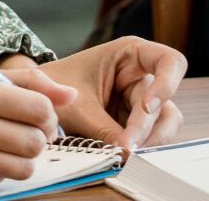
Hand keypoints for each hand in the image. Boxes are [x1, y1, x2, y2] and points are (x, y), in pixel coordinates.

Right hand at [0, 68, 76, 191]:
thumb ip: (25, 84)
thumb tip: (70, 95)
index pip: (38, 108)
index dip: (48, 116)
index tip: (39, 118)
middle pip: (36, 140)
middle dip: (38, 139)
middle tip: (23, 134)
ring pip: (24, 165)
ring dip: (21, 159)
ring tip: (3, 148)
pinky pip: (1, 180)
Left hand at [29, 38, 185, 151]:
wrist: (38, 96)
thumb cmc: (56, 86)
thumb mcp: (78, 105)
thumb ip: (104, 128)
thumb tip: (129, 154)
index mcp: (130, 54)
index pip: (170, 62)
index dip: (168, 84)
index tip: (147, 108)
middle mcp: (141, 75)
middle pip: (164, 103)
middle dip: (146, 127)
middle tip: (127, 147)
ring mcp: (139, 99)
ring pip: (162, 124)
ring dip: (147, 141)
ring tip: (123, 153)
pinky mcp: (133, 120)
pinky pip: (148, 136)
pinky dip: (138, 147)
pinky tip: (121, 154)